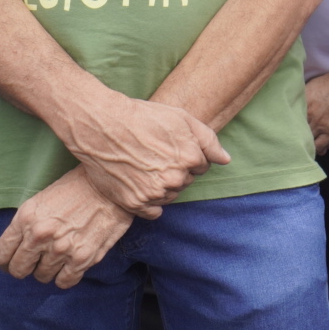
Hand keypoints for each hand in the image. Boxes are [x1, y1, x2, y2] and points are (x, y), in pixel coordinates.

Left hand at [0, 167, 132, 287]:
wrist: (112, 183)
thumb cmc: (78, 187)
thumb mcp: (42, 199)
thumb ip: (27, 224)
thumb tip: (18, 247)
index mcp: (26, 218)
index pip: (0, 254)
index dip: (5, 260)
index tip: (13, 260)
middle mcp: (40, 236)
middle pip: (18, 270)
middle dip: (25, 267)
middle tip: (36, 260)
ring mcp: (61, 249)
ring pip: (41, 277)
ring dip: (48, 269)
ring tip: (58, 257)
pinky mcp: (82, 258)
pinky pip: (64, 281)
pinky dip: (65, 277)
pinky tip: (70, 265)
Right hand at [65, 93, 228, 217]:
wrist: (102, 126)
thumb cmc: (143, 117)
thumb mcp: (182, 118)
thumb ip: (209, 140)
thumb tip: (225, 160)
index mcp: (191, 158)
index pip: (201, 166)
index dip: (187, 155)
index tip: (170, 147)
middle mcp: (175, 179)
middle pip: (186, 181)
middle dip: (176, 170)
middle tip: (155, 155)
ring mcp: (154, 193)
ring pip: (170, 195)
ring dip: (163, 185)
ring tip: (145, 166)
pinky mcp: (134, 204)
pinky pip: (154, 212)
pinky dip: (150, 201)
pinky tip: (139, 183)